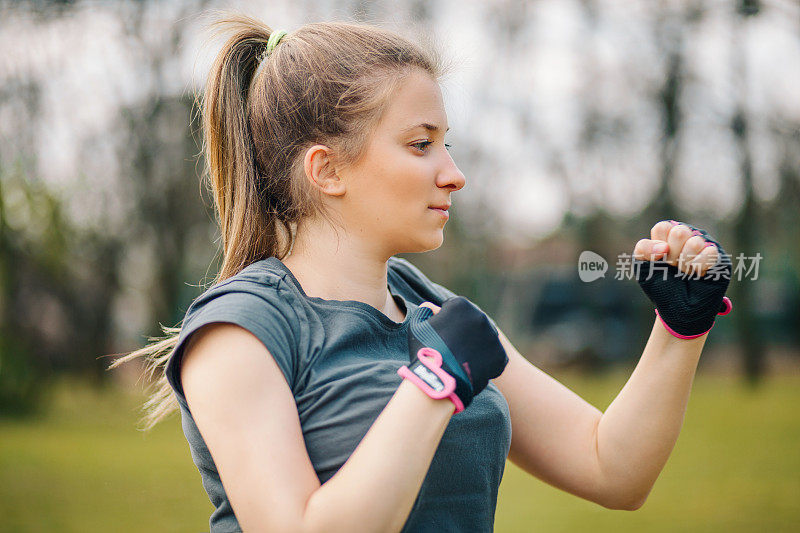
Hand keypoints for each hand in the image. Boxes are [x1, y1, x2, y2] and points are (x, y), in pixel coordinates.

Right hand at [399, 297, 507, 412]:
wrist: (438, 379)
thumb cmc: (425, 351)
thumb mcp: (417, 326)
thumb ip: (425, 311)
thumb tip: (430, 307)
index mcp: (461, 305)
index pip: (456, 310)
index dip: (448, 322)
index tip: (443, 334)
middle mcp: (480, 316)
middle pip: (473, 323)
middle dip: (465, 333)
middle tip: (454, 349)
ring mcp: (492, 336)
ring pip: (485, 339)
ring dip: (477, 346)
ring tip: (463, 360)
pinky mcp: (500, 355)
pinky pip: (494, 357)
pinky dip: (486, 362)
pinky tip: (472, 368)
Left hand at [633, 220, 732, 338]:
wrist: (677, 309)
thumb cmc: (660, 285)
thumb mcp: (642, 267)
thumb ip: (643, 249)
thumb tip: (664, 247)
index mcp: (668, 235)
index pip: (663, 228)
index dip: (658, 248)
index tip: (660, 261)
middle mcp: (688, 235)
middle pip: (679, 232)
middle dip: (672, 256)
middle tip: (673, 267)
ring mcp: (704, 244)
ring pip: (695, 242)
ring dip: (686, 264)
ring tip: (685, 273)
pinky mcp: (719, 256)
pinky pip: (709, 253)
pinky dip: (699, 268)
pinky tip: (698, 274)